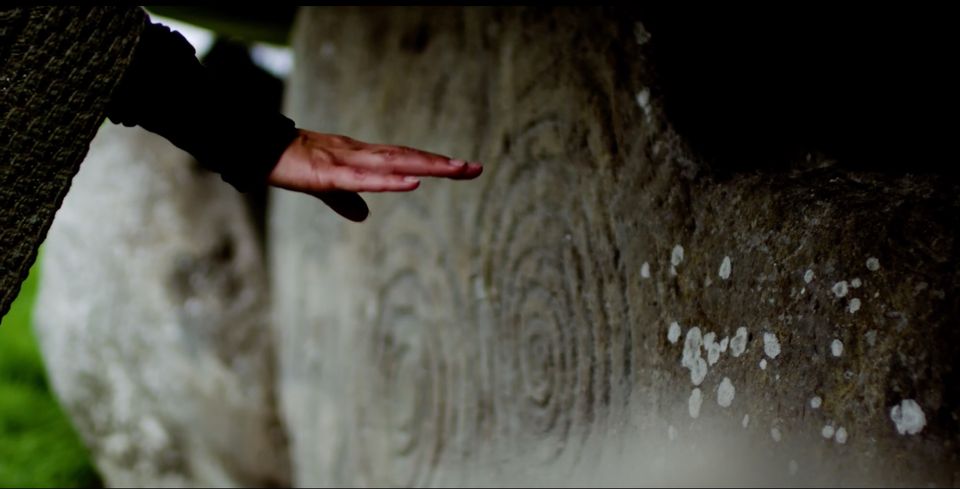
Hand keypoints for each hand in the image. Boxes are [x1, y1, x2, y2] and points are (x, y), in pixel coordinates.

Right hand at [268, 129, 482, 221]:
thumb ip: (346, 201)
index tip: (466, 167)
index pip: (407, 159)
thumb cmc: (293, 164)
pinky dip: (390, 180)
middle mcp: (362, 155)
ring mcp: (347, 162)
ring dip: (425, 166)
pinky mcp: (330, 174)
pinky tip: (412, 182)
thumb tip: (363, 217)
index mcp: (364, 158)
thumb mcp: (326, 187)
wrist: (260, 149)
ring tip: (454, 169)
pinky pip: (364, 178)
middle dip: (443, 163)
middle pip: (409, 157)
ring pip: (394, 163)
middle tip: (475, 168)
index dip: (435, 162)